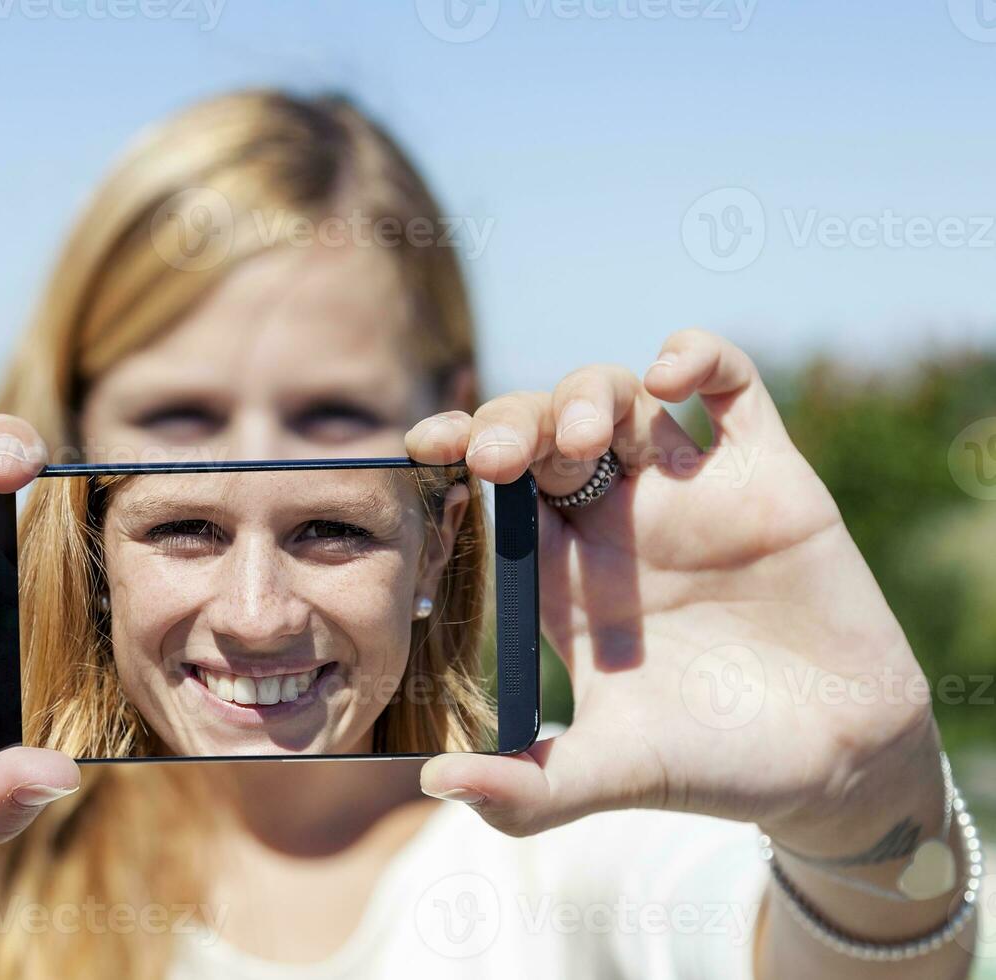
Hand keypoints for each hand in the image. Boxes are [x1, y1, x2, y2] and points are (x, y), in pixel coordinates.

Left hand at [409, 329, 943, 853]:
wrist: (836, 766)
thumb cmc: (714, 765)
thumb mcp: (612, 773)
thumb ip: (527, 788)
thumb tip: (435, 782)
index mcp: (564, 573)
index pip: (492, 489)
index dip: (457, 456)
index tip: (424, 449)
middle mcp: (617, 521)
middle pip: (544, 430)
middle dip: (511, 423)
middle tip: (497, 456)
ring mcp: (690, 491)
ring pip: (622, 399)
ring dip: (589, 396)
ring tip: (582, 440)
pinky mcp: (767, 476)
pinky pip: (733, 388)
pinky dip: (700, 358)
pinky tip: (671, 375)